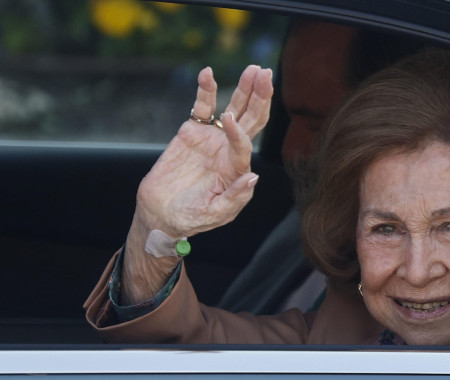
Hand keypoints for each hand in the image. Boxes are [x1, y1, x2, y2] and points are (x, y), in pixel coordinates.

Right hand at [136, 65, 272, 237]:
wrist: (161, 214)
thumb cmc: (191, 218)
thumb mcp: (216, 213)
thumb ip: (235, 197)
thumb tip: (254, 176)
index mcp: (237, 169)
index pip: (245, 144)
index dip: (239, 132)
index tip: (228, 120)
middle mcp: (229, 150)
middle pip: (251, 119)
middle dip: (260, 97)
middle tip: (265, 75)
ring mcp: (212, 139)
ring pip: (233, 108)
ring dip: (243, 89)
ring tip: (253, 70)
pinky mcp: (192, 132)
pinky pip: (202, 107)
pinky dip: (205, 90)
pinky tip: (207, 73)